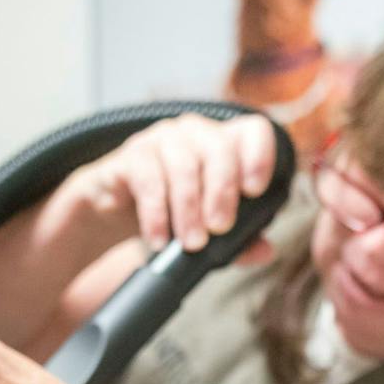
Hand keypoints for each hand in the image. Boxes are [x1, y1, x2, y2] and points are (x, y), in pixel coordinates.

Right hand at [62, 112, 276, 260]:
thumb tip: (265, 252)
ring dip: (189, 210)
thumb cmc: (174, 211)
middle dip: (222, 192)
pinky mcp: (133, 154)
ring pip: (184, 166)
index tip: (255, 191)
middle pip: (220, 149)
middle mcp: (197, 133)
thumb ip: (240, 240)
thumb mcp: (209, 227)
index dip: (259, 156)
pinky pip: (148, 179)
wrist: (118, 209)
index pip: (253, 131)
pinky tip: (158, 240)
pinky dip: (156, 215)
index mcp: (225, 144)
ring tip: (191, 244)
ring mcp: (163, 139)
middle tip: (219, 229)